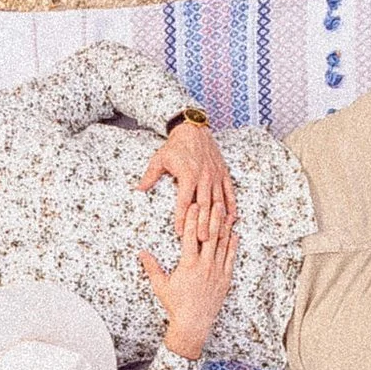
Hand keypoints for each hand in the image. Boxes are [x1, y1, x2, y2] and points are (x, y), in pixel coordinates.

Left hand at [136, 120, 235, 235]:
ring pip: (218, 201)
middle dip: (203, 224)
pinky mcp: (222, 173)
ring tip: (218, 235)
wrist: (193, 128)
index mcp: (188, 175)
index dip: (181, 218)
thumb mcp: (159, 159)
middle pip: (204, 205)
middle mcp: (204, 177)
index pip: (184, 202)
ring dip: (218, 219)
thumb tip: (138, 189)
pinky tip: (232, 219)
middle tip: (201, 241)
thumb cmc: (175, 145)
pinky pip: (229, 192)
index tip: (179, 232)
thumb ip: (150, 176)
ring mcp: (215, 175)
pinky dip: (231, 206)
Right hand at [138, 197, 235, 360]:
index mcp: (188, 264)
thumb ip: (152, 267)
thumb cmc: (176, 306)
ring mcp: (217, 271)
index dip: (192, 218)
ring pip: (222, 244)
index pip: (190, 235)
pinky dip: (232, 245)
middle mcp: (205, 265)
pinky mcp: (225, 279)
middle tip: (213, 201)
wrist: (193, 324)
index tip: (192, 205)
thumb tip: (141, 253)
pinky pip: (230, 258)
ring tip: (226, 213)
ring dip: (224, 227)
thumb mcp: (160, 286)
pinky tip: (234, 234)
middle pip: (209, 235)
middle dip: (211, 217)